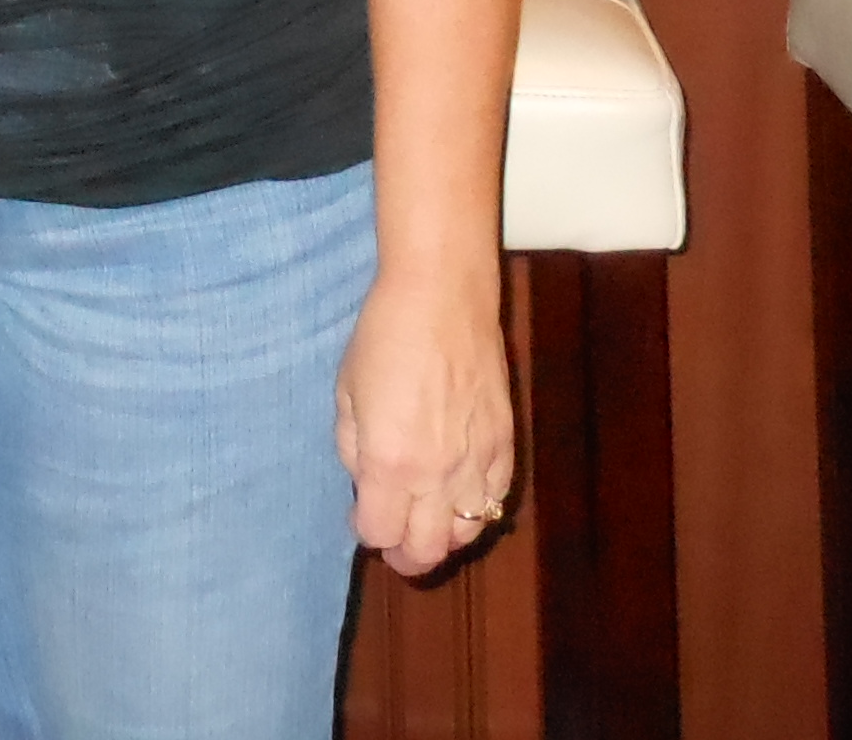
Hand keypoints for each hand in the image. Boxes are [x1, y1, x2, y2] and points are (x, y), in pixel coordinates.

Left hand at [335, 269, 516, 578]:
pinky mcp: (505, 444)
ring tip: (429, 519)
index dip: (366, 532)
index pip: (379, 534)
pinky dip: (478, 508)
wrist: (443, 295)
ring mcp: (476, 463)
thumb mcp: (346, 393)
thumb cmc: (383, 336)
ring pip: (467, 533)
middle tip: (394, 539)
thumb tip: (364, 481)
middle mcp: (436, 475)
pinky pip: (497, 499)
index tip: (362, 515)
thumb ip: (352, 448)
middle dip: (406, 555)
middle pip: (427, 550)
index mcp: (389, 464)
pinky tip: (461, 494)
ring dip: (444, 535)